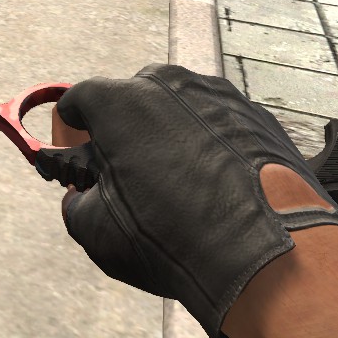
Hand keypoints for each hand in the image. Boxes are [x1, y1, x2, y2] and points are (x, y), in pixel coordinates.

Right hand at [53, 64, 337, 337]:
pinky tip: (216, 187)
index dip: (72, 128)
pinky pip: (221, 126)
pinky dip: (213, 146)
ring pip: (182, 109)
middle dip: (126, 129)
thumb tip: (81, 196)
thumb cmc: (171, 237)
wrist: (265, 254)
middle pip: (134, 98)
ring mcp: (222, 96)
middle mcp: (171, 84)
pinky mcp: (260, 117)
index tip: (77, 151)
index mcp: (121, 101)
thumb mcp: (98, 231)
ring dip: (172, 136)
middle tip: (129, 173)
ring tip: (179, 185)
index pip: (80, 100)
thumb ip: (76, 202)